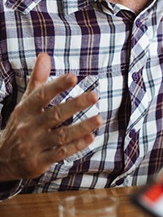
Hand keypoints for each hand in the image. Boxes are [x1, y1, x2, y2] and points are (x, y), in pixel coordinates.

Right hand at [0, 53, 100, 181]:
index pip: (41, 95)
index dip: (57, 86)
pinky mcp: (39, 161)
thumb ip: (38, 80)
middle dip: (75, 105)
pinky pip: (60, 153)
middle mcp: (29, 127)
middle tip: (95, 96)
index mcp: (26, 109)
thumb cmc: (22, 124)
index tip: (73, 77)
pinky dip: (76, 146)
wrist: (1, 159)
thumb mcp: (26, 102)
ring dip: (81, 127)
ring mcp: (33, 145)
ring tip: (99, 118)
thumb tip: (45, 55)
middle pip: (55, 115)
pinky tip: (91, 137)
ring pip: (60, 135)